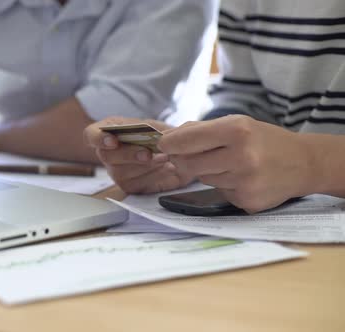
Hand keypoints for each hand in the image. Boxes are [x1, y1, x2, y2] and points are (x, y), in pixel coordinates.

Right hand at [84, 117, 193, 193]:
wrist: (178, 155)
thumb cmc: (163, 136)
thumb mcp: (157, 126)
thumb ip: (147, 129)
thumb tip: (145, 135)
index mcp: (110, 131)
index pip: (91, 135)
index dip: (98, 139)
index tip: (113, 142)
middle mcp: (109, 152)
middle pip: (105, 155)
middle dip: (128, 154)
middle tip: (148, 153)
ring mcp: (116, 171)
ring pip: (120, 172)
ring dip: (145, 166)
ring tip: (165, 158)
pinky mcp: (129, 186)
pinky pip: (135, 185)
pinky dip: (154, 176)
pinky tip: (167, 168)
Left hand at [159, 115, 314, 212]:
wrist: (304, 163)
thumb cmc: (263, 140)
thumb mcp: (236, 124)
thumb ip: (200, 131)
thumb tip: (167, 140)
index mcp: (237, 130)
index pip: (186, 140)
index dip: (169, 144)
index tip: (164, 145)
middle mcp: (242, 156)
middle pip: (187, 163)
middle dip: (183, 159)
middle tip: (190, 155)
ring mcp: (245, 181)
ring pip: (202, 179)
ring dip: (206, 172)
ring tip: (228, 164)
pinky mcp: (247, 201)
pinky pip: (218, 193)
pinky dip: (223, 186)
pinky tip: (240, 178)